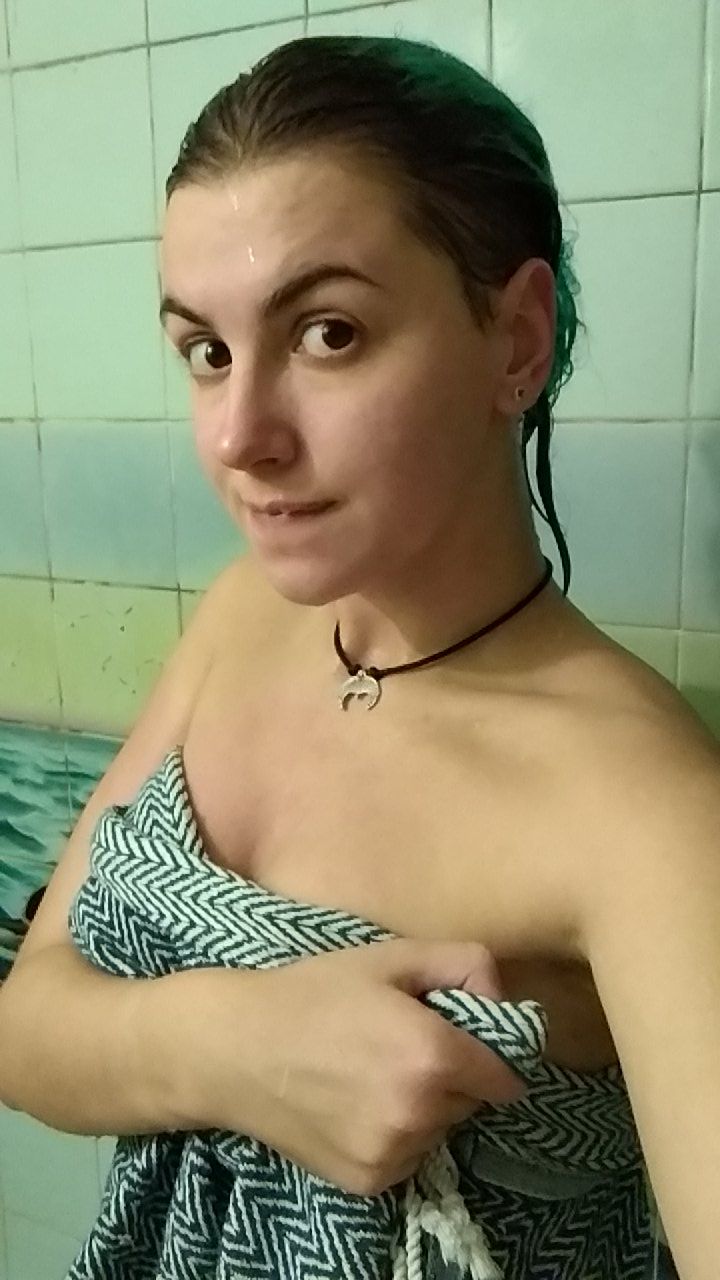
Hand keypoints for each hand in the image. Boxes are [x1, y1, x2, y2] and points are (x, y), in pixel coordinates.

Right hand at [196, 938, 526, 1195]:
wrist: (235, 1049)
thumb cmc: (314, 992)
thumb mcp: (391, 957)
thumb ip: (463, 963)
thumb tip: (503, 999)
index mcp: (433, 1056)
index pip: (504, 1076)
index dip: (487, 1054)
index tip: (459, 1038)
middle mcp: (420, 1114)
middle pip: (471, 1102)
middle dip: (453, 1077)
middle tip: (402, 1046)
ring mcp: (393, 1154)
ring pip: (439, 1131)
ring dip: (424, 1108)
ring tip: (372, 1073)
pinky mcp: (368, 1181)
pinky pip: (408, 1157)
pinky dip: (395, 1136)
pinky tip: (355, 1104)